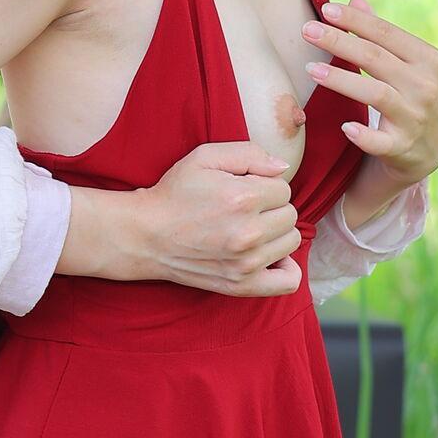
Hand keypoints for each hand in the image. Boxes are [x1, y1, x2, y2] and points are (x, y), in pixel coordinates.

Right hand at [142, 139, 302, 295]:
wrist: (146, 235)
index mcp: (243, 198)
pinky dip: (286, 267)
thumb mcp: (204, 157)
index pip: (283, 188)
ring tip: (251, 228)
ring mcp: (247, 262)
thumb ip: (249, 153)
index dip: (264, 185)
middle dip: (271, 207)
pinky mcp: (242, 285)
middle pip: (290, 214)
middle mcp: (249, 232)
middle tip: (245, 209)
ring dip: (276, 232)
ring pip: (291, 240)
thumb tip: (282, 168)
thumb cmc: (175, 193)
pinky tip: (270, 255)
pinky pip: (288, 281)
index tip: (243, 189)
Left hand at [301, 0, 437, 187]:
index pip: (386, 33)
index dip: (355, 20)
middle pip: (376, 58)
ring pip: (375, 94)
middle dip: (339, 42)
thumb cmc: (412, 95)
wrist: (431, 148)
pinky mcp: (402, 146)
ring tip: (310, 69)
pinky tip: (345, 127)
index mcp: (427, 59)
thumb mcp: (408, 64)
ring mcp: (415, 117)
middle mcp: (424, 86)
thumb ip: (382, 34)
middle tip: (307, 30)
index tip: (325, 9)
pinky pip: (381, 141)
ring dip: (341, 80)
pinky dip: (364, 135)